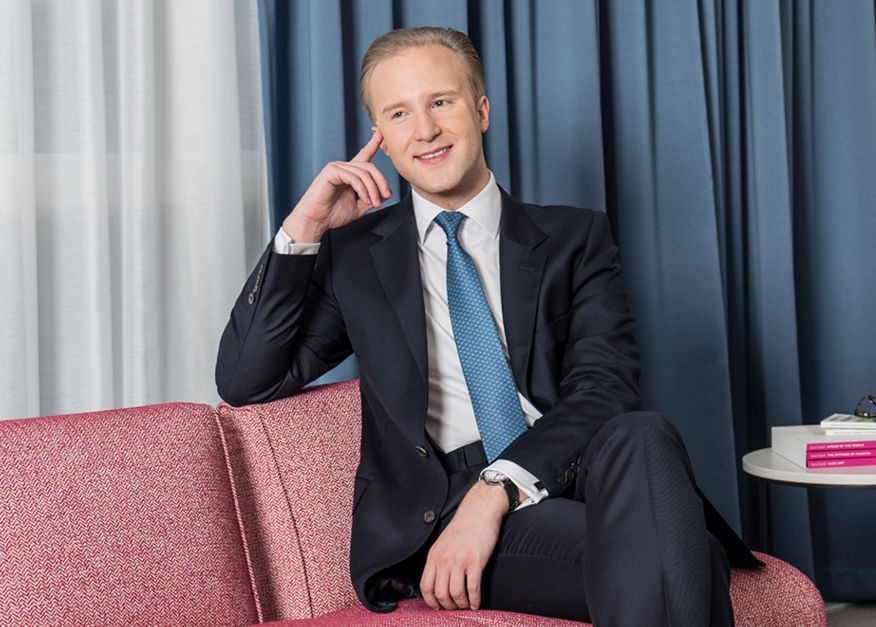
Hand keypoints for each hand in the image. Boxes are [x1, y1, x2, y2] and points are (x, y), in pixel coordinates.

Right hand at [282, 129, 392, 242]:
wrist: (315, 221)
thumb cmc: (332, 215)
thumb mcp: (358, 207)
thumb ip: (371, 198)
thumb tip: (386, 192)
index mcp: (350, 174)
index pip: (364, 155)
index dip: (373, 143)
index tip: (381, 133)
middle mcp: (343, 167)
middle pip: (370, 166)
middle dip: (381, 182)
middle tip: (385, 198)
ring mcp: (336, 167)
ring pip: (364, 172)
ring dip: (373, 190)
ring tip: (373, 203)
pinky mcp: (331, 171)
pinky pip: (354, 177)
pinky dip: (362, 189)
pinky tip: (363, 199)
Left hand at [420, 481, 506, 610]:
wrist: (479, 511)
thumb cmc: (463, 527)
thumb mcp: (443, 543)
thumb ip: (439, 561)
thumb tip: (438, 582)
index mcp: (434, 556)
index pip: (426, 586)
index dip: (431, 601)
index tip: (439, 607)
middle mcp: (444, 559)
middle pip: (441, 593)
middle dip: (448, 606)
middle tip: (455, 608)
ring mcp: (460, 560)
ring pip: (456, 594)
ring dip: (462, 604)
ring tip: (467, 605)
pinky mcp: (476, 561)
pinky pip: (473, 588)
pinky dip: (475, 600)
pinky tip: (477, 603)